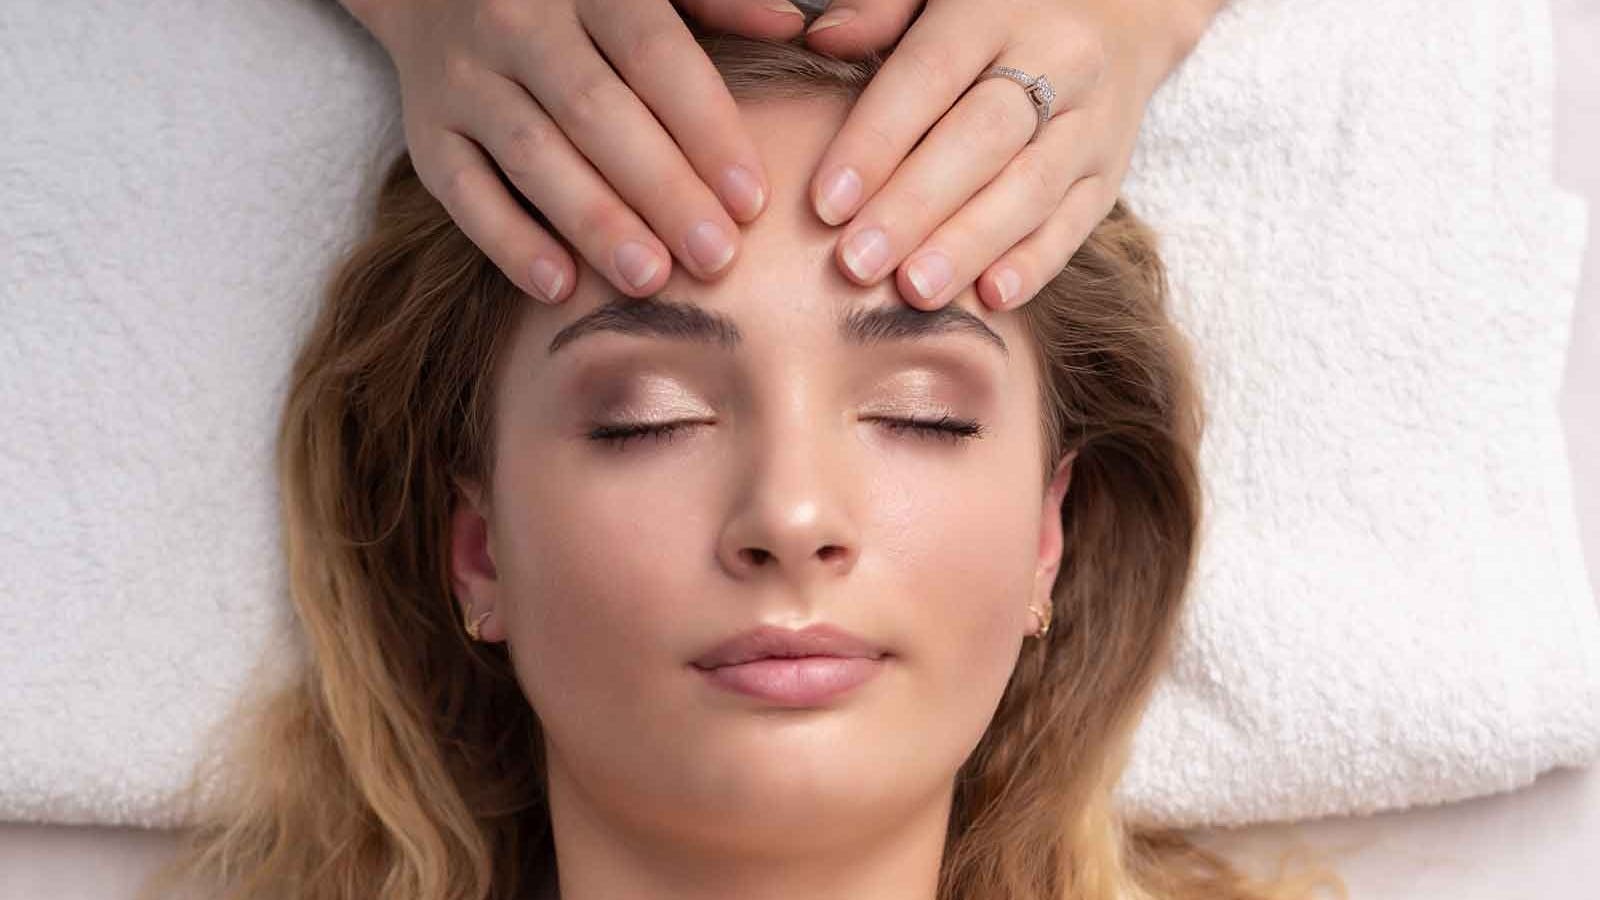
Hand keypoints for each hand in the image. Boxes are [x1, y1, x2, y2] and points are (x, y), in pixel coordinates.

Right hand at [337, 0, 812, 302]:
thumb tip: (793, 25)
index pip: (654, 54)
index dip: (705, 129)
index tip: (752, 200)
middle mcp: (518, 21)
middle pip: (596, 113)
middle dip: (661, 191)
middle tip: (717, 258)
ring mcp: (464, 76)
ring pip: (532, 155)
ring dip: (593, 222)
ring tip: (651, 279)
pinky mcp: (427, 130)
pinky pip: (462, 191)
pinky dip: (507, 241)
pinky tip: (560, 287)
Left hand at [798, 0, 1214, 310]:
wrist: (1120, 9)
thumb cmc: (995, 6)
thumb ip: (881, 8)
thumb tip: (823, 41)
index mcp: (996, 7)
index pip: (929, 75)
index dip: (876, 141)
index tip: (826, 204)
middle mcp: (1057, 59)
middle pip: (983, 139)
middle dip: (917, 206)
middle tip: (859, 263)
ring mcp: (1092, 120)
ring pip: (1033, 187)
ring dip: (970, 245)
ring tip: (916, 292)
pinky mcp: (1110, 171)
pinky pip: (1077, 222)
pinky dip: (1035, 264)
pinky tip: (992, 298)